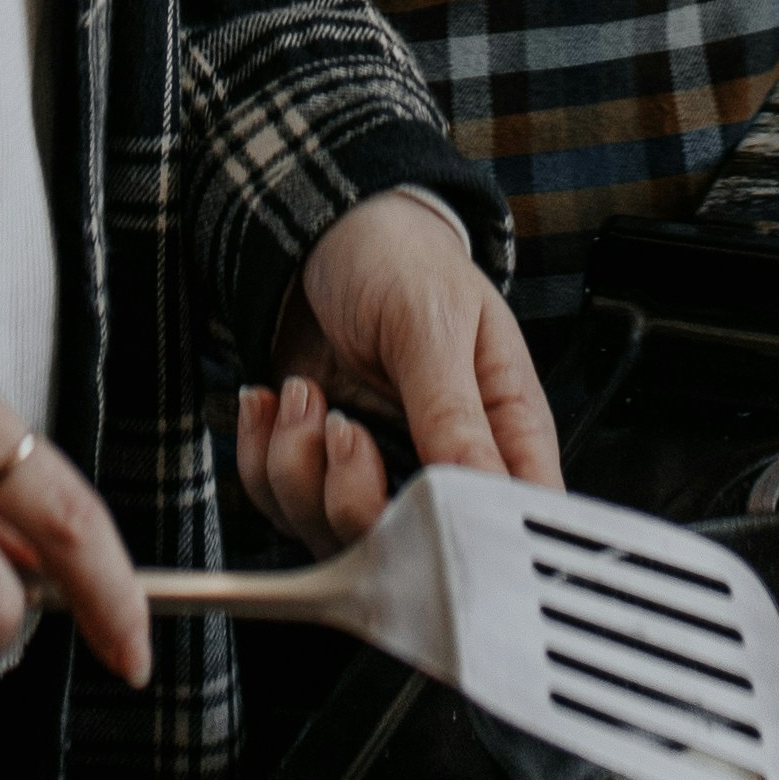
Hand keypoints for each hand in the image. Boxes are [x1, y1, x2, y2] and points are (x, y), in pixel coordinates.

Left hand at [235, 192, 561, 550]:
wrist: (323, 230)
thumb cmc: (399, 259)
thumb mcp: (431, 322)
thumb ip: (453, 411)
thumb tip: (482, 491)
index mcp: (502, 428)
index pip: (515, 518)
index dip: (475, 542)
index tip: (419, 512)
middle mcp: (444, 463)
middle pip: (414, 549)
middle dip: (356, 500)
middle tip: (343, 427)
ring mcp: (379, 471)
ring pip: (337, 535)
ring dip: (300, 468)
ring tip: (304, 395)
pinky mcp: (320, 468)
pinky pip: (282, 505)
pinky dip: (263, 457)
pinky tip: (275, 400)